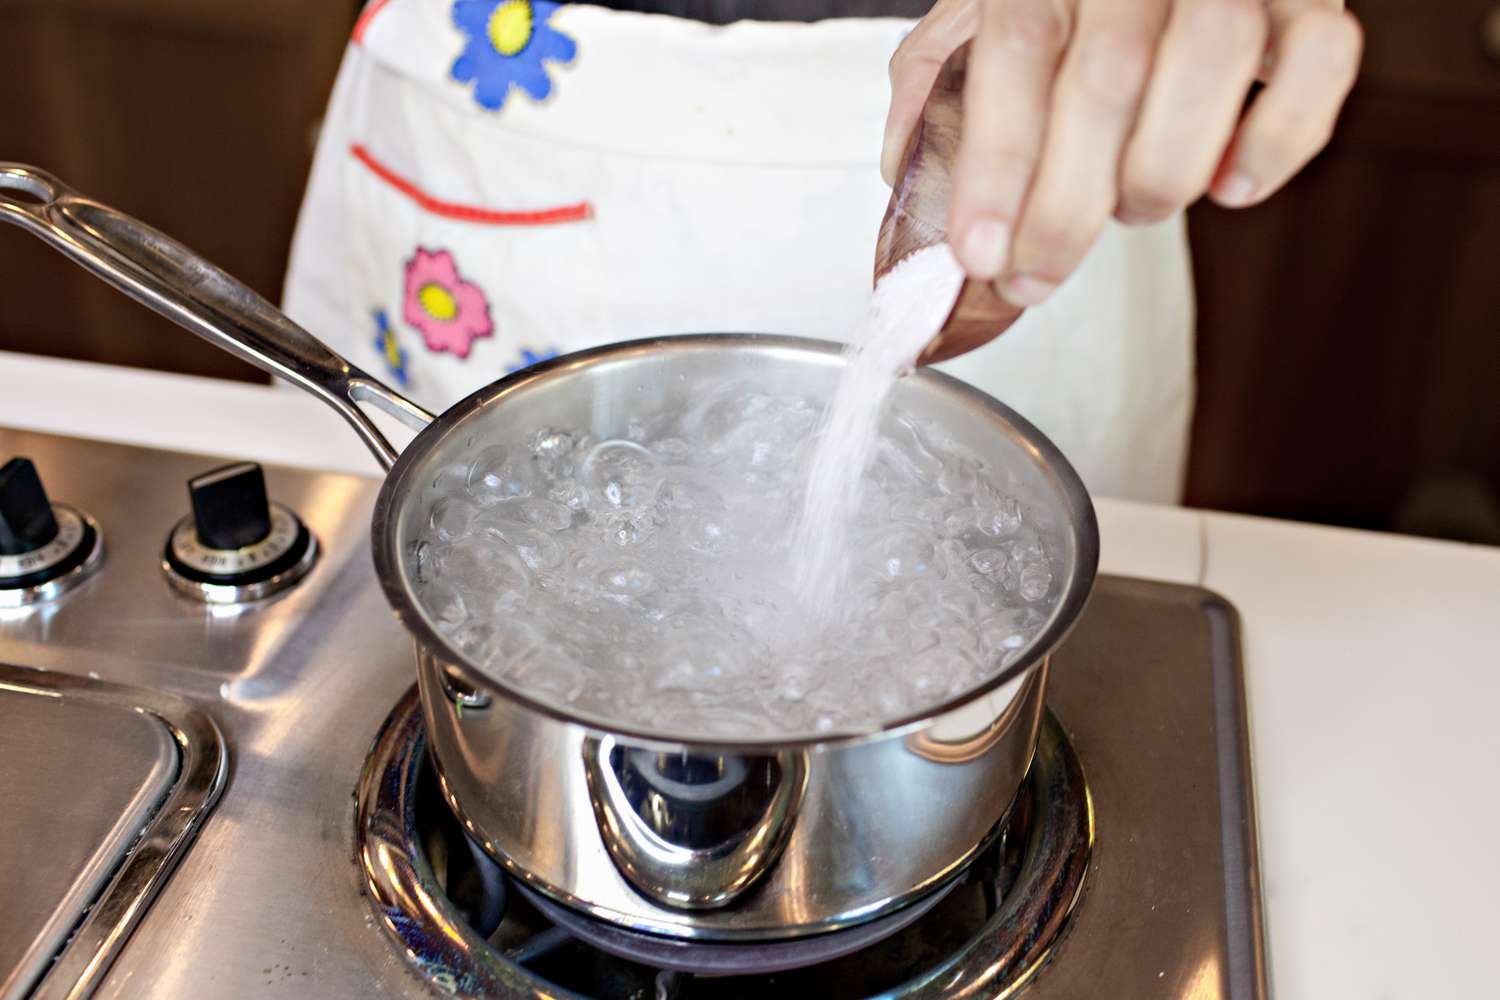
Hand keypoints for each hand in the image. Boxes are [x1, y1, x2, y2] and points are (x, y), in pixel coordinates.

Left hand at [882, 0, 1361, 306]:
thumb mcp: (977, 17)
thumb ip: (934, 83)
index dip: (996, 163)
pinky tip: (1229, 184)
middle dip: (1064, 208)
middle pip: (1108, 79)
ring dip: (1159, 175)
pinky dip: (1275, 144)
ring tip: (1130, 210)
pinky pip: (1320, 66)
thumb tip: (907, 171)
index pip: (1017, 49)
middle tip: (1034, 276)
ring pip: (1210, 69)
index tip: (979, 253)